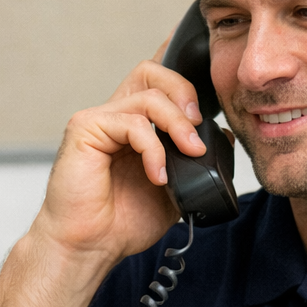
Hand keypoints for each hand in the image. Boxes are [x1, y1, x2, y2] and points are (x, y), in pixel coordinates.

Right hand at [30, 42, 206, 268]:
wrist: (90, 247)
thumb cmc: (123, 222)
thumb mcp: (176, 190)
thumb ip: (194, 162)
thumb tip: (221, 137)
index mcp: (137, 125)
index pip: (157, 82)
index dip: (179, 67)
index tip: (204, 59)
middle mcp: (117, 116)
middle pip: (152, 72)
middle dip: (184, 91)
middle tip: (198, 124)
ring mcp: (100, 120)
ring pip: (148, 97)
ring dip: (177, 124)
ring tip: (189, 154)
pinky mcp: (85, 129)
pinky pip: (132, 123)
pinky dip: (153, 149)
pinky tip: (158, 175)